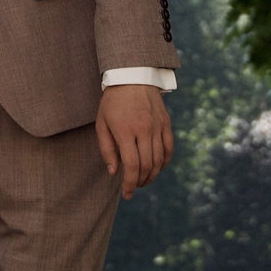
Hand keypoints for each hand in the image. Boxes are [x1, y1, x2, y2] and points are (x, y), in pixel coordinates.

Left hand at [96, 84, 173, 199]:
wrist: (132, 76)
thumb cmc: (112, 102)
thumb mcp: (102, 124)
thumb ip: (107, 149)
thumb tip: (114, 172)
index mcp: (125, 131)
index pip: (132, 165)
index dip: (130, 183)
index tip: (127, 194)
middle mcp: (144, 130)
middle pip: (147, 165)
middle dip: (140, 182)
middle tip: (133, 187)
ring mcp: (157, 126)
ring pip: (159, 160)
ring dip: (152, 175)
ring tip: (143, 180)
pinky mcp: (166, 123)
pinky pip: (169, 148)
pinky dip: (164, 162)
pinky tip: (157, 168)